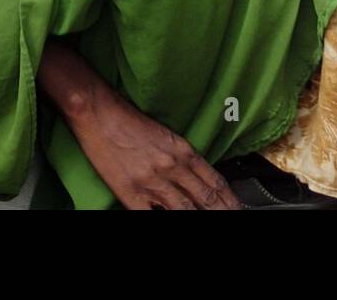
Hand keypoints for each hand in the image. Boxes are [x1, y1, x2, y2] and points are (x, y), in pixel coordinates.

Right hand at [65, 78, 241, 209]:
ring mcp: (152, 182)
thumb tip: (197, 177)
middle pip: (204, 197)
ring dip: (198, 217)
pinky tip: (171, 223)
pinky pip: (150, 215)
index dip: (229, 198)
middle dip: (220, 211)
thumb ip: (183, 156)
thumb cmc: (130, 121)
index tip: (236, 206)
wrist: (100, 113)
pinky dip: (161, 220)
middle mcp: (172, 167)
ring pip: (184, 209)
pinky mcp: (130, 192)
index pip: (214, 180)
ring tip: (210, 223)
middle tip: (233, 216)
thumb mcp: (166, 135)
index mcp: (183, 150)